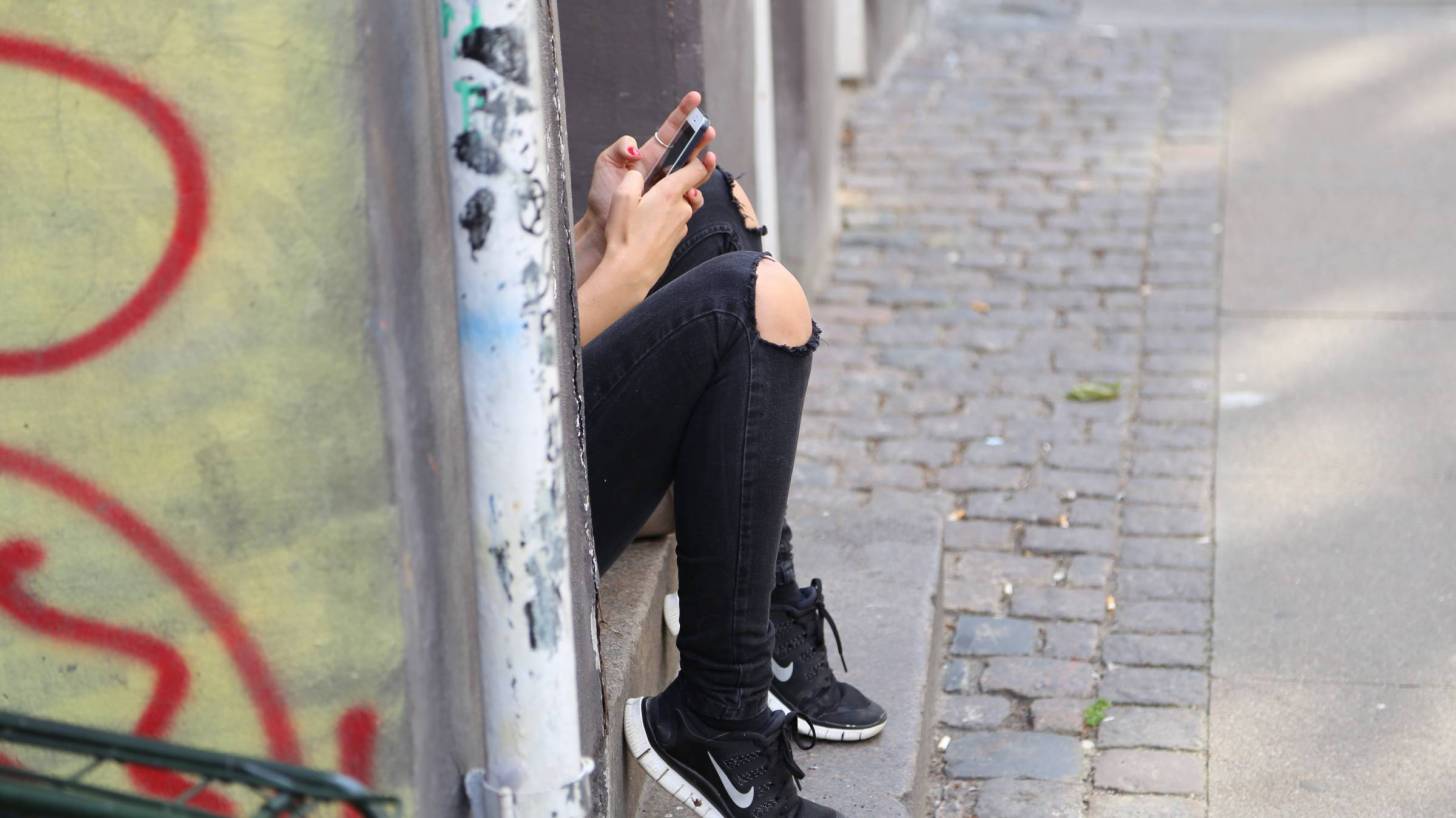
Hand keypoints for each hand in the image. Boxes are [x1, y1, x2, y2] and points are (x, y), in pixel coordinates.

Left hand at [584, 91, 716, 231]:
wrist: (602, 226)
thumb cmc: (602, 195)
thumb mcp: (606, 164)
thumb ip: (619, 148)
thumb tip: (635, 148)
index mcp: (650, 155)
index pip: (670, 131)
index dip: (683, 114)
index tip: (695, 98)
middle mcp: (663, 169)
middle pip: (688, 149)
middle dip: (700, 138)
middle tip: (709, 130)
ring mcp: (669, 188)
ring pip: (694, 173)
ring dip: (704, 165)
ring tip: (709, 158)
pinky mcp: (672, 207)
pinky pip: (690, 200)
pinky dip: (695, 195)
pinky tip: (693, 191)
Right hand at [601, 150, 717, 289]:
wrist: (631, 272)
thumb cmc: (624, 235)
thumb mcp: (622, 197)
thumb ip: (633, 177)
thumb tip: (639, 172)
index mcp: (670, 193)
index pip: (695, 170)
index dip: (701, 158)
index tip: (705, 151)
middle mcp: (682, 208)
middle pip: (690, 188)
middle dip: (683, 180)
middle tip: (671, 175)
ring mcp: (682, 226)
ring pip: (682, 206)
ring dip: (673, 201)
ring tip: (653, 203)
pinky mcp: (677, 240)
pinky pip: (676, 222)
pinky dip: (668, 218)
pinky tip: (650, 224)